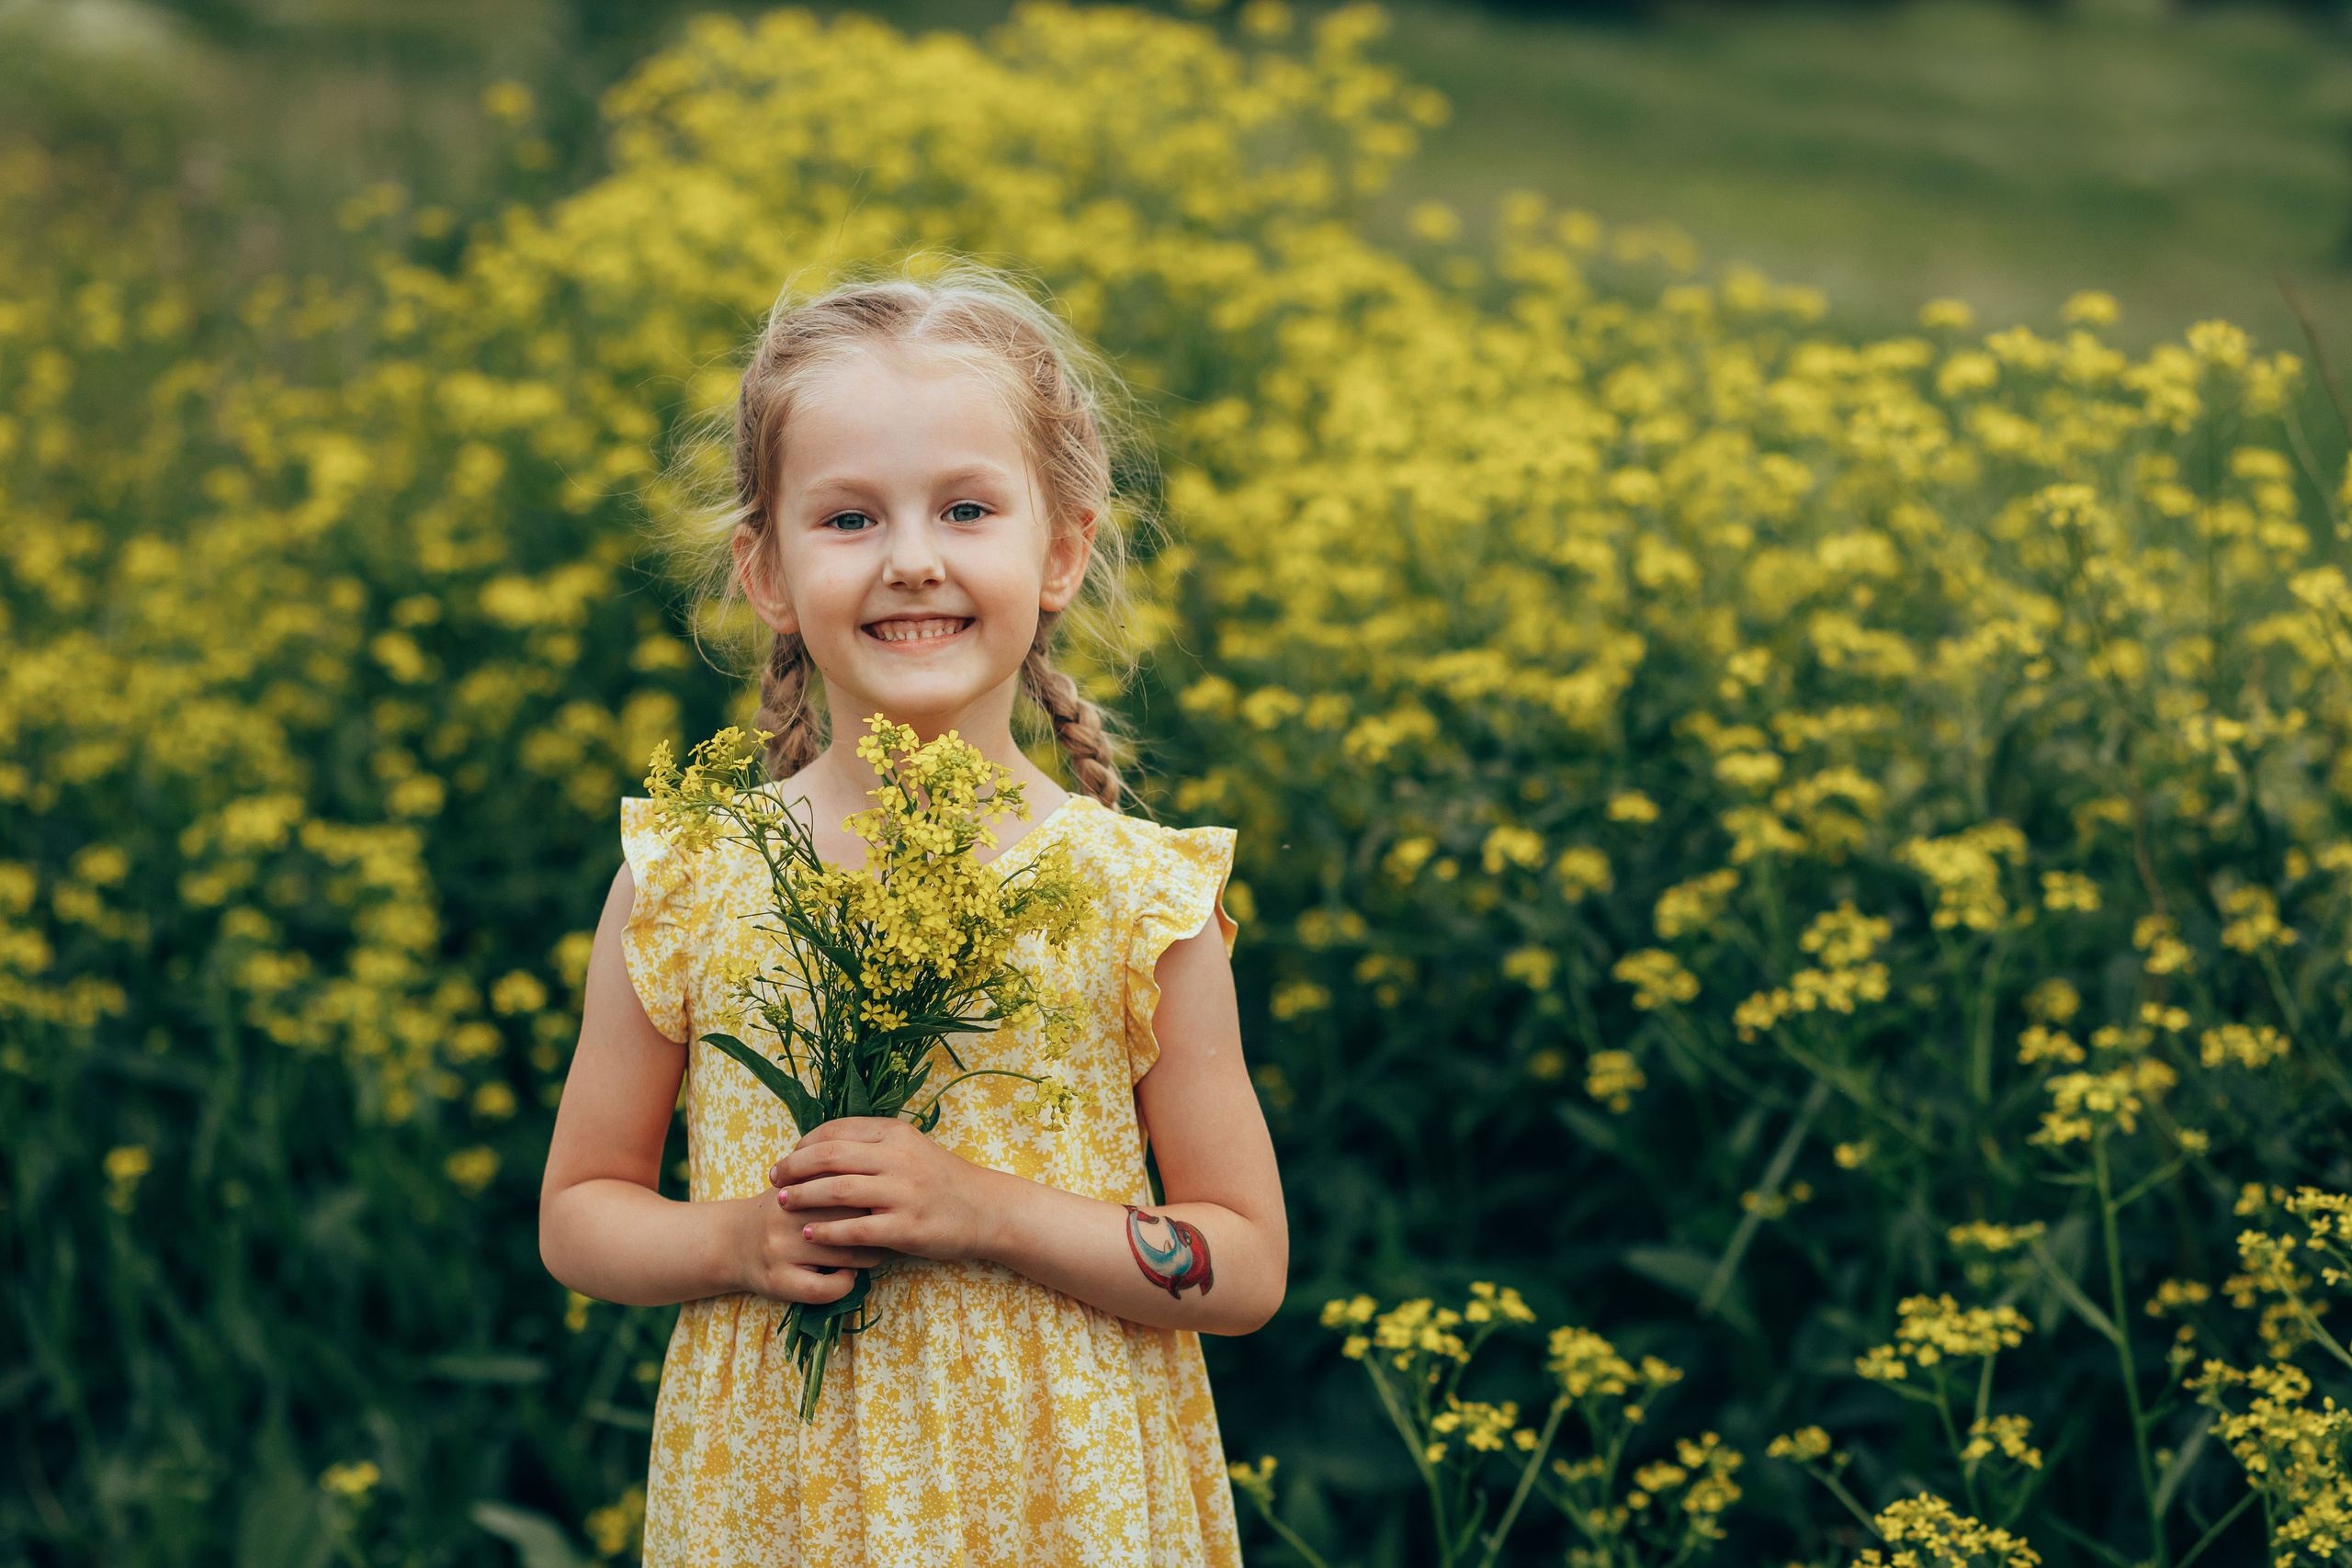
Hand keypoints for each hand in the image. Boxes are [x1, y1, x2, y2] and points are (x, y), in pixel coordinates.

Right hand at [729, 1182, 888, 1304]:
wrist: (731, 1242)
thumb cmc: (779, 1210)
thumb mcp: (798, 1183)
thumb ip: (831, 1175)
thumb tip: (880, 1174)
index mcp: (796, 1188)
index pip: (848, 1186)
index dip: (874, 1195)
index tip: (886, 1202)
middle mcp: (786, 1217)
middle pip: (851, 1218)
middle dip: (877, 1225)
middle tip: (887, 1229)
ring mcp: (781, 1251)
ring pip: (845, 1255)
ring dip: (869, 1256)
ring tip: (874, 1252)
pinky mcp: (778, 1282)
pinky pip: (825, 1288)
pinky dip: (845, 1283)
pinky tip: (847, 1275)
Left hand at [770, 1117, 996, 1263]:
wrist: (985, 1209)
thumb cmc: (941, 1179)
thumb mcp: (910, 1148)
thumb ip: (872, 1144)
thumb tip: (821, 1147)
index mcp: (896, 1133)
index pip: (837, 1130)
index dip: (805, 1143)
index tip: (789, 1157)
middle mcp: (899, 1158)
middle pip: (830, 1156)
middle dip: (795, 1167)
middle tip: (774, 1178)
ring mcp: (904, 1193)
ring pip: (838, 1191)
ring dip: (804, 1197)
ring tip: (783, 1203)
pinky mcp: (907, 1227)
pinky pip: (856, 1229)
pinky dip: (828, 1232)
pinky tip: (810, 1235)